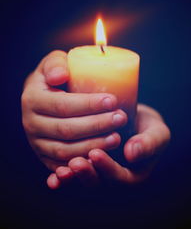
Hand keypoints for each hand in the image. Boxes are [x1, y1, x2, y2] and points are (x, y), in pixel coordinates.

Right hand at [21, 50, 126, 172]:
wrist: (43, 99)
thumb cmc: (56, 77)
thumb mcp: (53, 62)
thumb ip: (56, 63)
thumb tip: (60, 75)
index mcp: (32, 99)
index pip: (63, 105)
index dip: (89, 105)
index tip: (113, 100)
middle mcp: (31, 123)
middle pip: (66, 130)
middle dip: (96, 125)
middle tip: (120, 118)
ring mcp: (36, 143)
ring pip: (66, 151)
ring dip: (93, 146)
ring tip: (116, 137)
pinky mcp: (44, 157)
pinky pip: (63, 166)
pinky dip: (81, 164)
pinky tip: (101, 157)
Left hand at [48, 104, 170, 188]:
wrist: (133, 121)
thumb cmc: (148, 127)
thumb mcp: (157, 133)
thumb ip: (149, 143)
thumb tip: (131, 153)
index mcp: (132, 174)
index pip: (119, 177)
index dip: (107, 168)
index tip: (96, 153)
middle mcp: (113, 178)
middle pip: (98, 183)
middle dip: (86, 175)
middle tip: (75, 163)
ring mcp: (98, 174)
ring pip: (83, 182)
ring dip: (72, 178)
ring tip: (62, 171)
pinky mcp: (87, 166)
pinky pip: (74, 176)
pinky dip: (63, 179)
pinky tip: (53, 178)